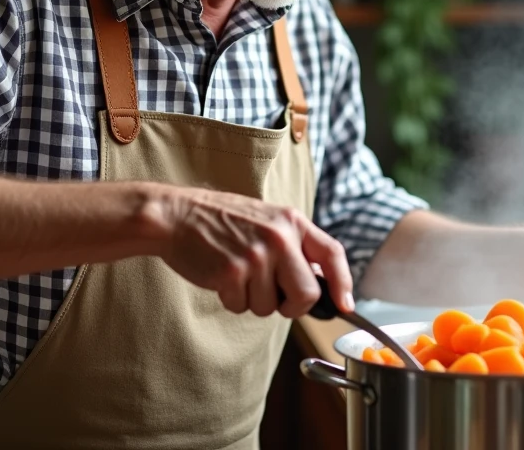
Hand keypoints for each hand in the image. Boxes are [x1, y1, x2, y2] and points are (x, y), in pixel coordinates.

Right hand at [148, 185, 352, 318]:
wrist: (178, 215)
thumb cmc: (223, 221)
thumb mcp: (268, 220)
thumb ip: (294, 245)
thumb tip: (321, 286)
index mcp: (292, 221)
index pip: (332, 254)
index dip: (343, 284)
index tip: (344, 306)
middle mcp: (279, 237)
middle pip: (307, 294)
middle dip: (293, 305)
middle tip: (273, 295)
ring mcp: (256, 255)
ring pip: (271, 307)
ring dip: (254, 300)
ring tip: (238, 273)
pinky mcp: (232, 272)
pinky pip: (242, 307)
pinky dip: (232, 299)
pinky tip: (222, 276)